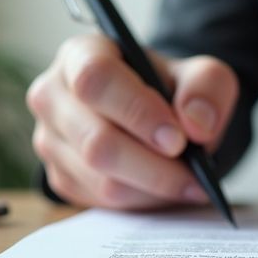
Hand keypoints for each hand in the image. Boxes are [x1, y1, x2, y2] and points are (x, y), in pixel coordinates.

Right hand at [27, 34, 237, 209]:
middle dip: (153, 165)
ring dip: (153, 187)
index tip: (178, 139)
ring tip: (189, 182)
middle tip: (194, 173)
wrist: (156, 119)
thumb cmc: (170, 90)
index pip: (95, 79)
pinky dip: (142, 200)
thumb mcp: (201, 75)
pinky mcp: (60, 178)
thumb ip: (207, 87)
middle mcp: (53, 96)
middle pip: (96, 142)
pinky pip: (103, 201)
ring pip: (101, 180)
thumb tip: (196, 123)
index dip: (137, 111)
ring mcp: (50, 140)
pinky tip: (164, 187)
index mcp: (80, 55)